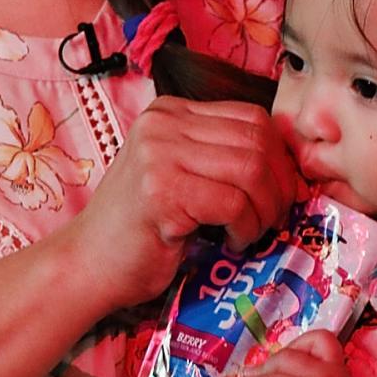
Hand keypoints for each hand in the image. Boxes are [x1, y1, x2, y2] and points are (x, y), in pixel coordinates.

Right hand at [54, 96, 301, 310]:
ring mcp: (159, 155)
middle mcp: (162, 124)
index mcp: (169, 112)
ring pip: (251, 170)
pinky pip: (233, 203)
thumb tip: (289, 167)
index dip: (279, 158)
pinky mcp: (161, 192)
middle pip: (257, 140)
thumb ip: (219, 158)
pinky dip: (245, 228)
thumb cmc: (140, 228)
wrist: (87, 264)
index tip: (282, 192)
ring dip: (264, 210)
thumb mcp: (179, 175)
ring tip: (250, 232)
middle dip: (279, 185)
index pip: (251, 117)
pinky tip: (231, 243)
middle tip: (273, 218)